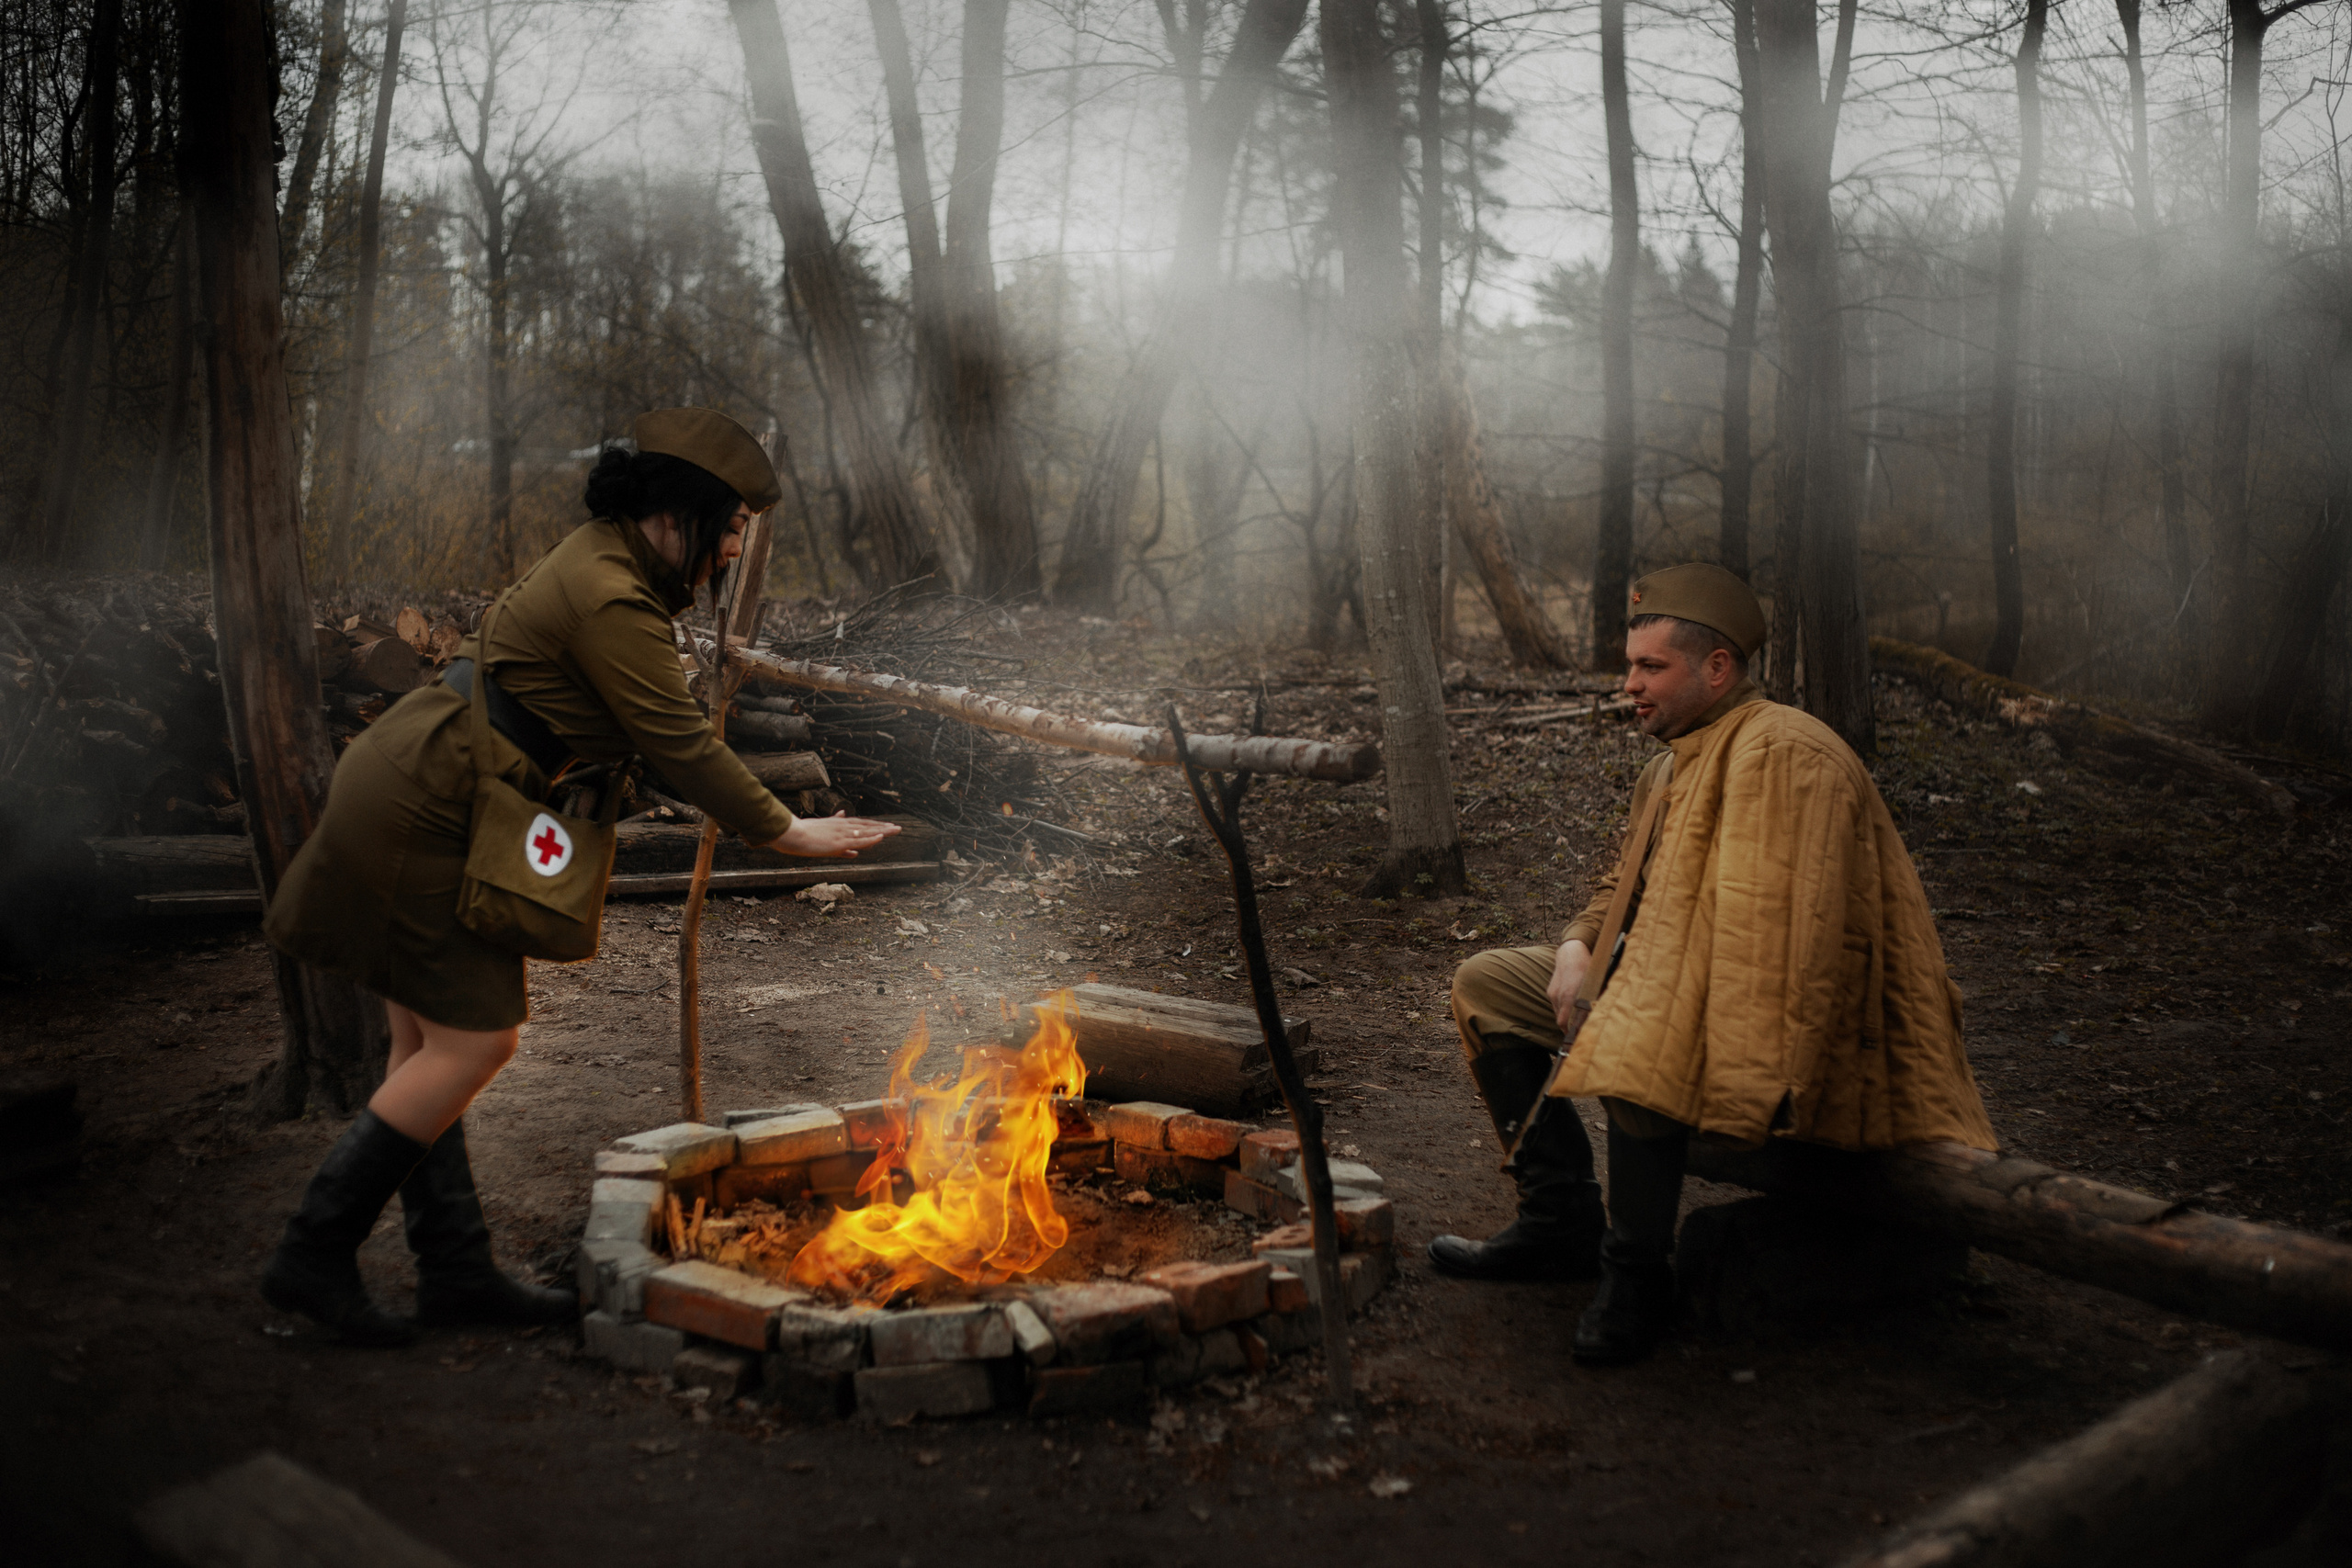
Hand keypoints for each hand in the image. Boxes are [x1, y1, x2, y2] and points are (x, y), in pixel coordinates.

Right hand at [767, 812, 899, 858]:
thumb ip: (834, 826)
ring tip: (896, 830)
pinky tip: (881, 837)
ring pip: (866, 832)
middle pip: (867, 826)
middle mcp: (843, 827)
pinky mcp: (839, 843)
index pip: (861, 824)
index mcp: (839, 824)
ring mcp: (842, 834)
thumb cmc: (803, 832)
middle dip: (883, 827)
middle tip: (898, 828)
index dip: (874, 825)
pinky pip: (858, 840)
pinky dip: (870, 838)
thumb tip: (843, 820)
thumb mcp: (821, 828)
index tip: (886, 826)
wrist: (792, 834)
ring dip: (882, 831)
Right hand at [1547, 939, 1591, 1034]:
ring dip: (1566, 1020)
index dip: (1573, 1032)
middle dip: (1569, 1029)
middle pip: (1561, 1021)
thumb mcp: (1596, 983)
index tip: (1580, 1038)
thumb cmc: (1587, 967)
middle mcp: (1560, 996)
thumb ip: (1596, 999)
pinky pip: (1556, 1006)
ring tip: (1576, 1023)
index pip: (1568, 1022)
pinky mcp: (1551, 991)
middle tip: (1579, 1034)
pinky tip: (1571, 1009)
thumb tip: (1603, 1014)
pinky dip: (1563, 1011)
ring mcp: (1554, 994)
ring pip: (1558, 1014)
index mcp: (1571, 996)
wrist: (1570, 953)